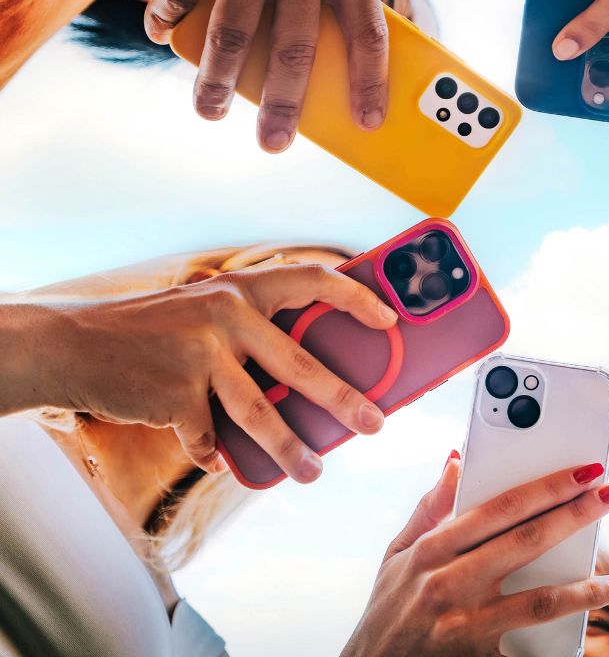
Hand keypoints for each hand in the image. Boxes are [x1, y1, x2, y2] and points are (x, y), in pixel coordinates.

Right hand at [6, 264, 397, 481]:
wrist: (75, 346)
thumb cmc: (152, 330)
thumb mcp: (204, 309)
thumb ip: (250, 328)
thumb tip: (311, 375)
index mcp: (241, 289)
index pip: (312, 279)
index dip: (355, 297)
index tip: (390, 320)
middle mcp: (226, 316)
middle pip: (300, 365)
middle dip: (342, 399)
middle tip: (374, 423)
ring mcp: (201, 356)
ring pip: (260, 414)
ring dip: (292, 448)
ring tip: (314, 471)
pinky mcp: (176, 395)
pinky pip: (210, 438)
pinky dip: (217, 453)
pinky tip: (223, 462)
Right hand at [145, 0, 421, 151]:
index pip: (368, 33)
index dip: (370, 82)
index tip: (371, 122)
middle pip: (295, 50)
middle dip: (285, 106)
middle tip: (275, 144)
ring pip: (234, 32)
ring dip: (218, 80)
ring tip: (209, 112)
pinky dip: (167, 15)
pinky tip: (160, 35)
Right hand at [342, 456, 608, 656]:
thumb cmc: (387, 613)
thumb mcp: (396, 557)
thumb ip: (430, 508)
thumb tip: (457, 459)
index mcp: (431, 550)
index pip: (500, 507)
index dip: (547, 486)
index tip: (585, 470)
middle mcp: (447, 584)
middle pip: (527, 542)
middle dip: (577, 513)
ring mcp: (463, 626)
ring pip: (537, 600)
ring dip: (585, 585)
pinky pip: (532, 642)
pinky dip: (568, 629)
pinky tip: (599, 612)